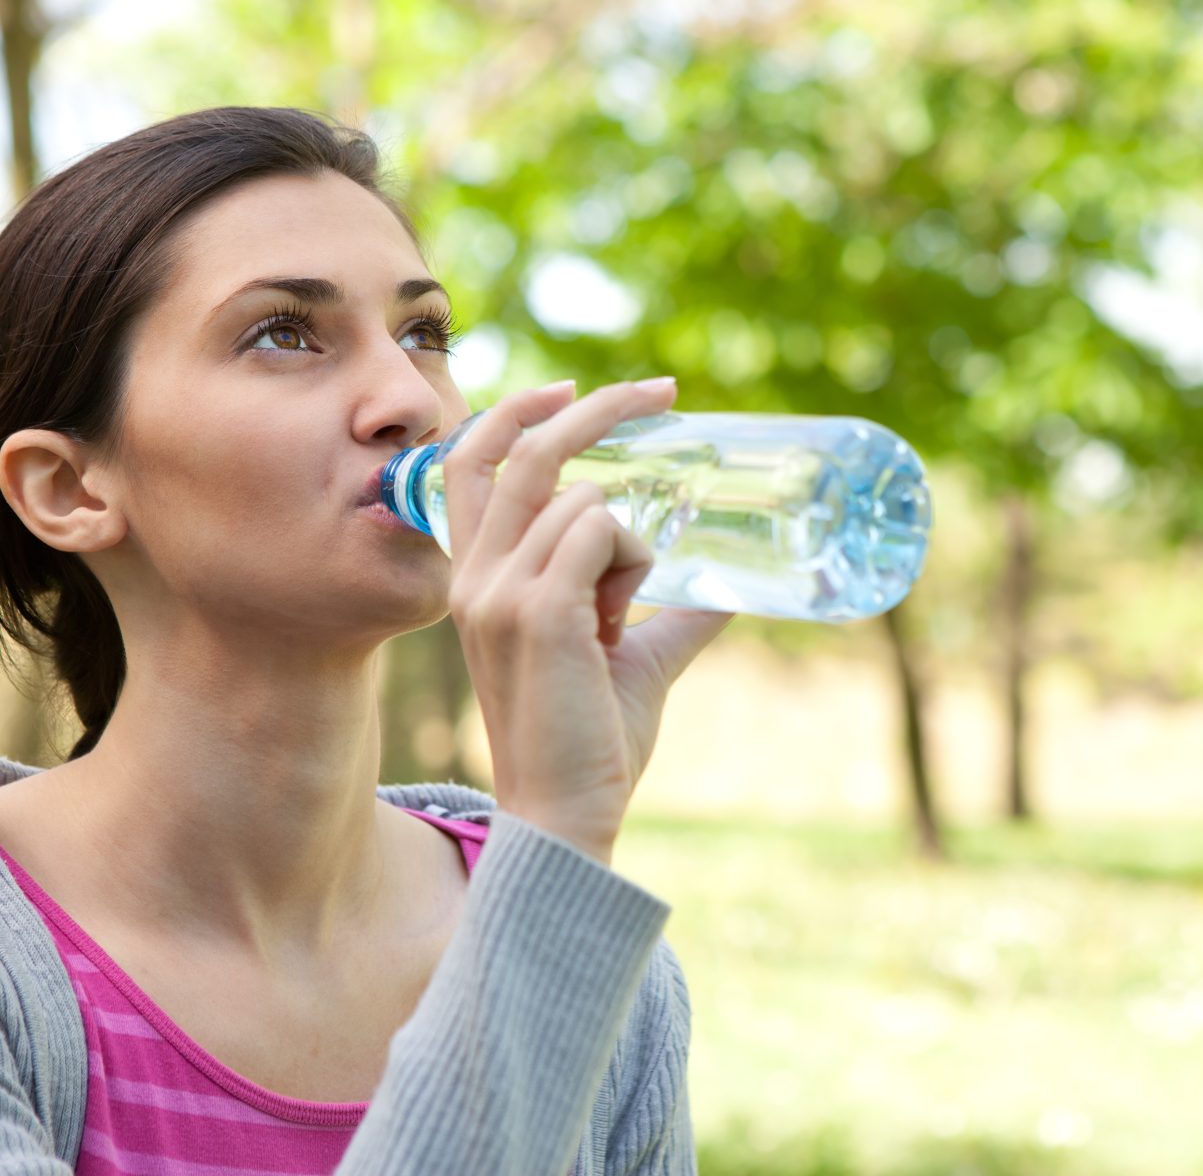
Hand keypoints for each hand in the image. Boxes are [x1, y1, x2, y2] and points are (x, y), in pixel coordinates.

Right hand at [442, 377, 734, 863]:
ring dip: (633, 541)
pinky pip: (601, 532)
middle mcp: (475, 576)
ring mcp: (498, 591)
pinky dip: (633, 558)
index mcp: (477, 579)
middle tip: (661, 389)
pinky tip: (621, 617)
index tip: (572, 391)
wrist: (567, 812)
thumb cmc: (592, 740)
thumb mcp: (631, 657)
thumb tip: (731, 586)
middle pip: (526, 452)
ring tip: (625, 613)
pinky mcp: (536, 610)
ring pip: (586, 501)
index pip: (471, 463)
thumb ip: (667, 613)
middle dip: (597, 409)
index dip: (516, 414)